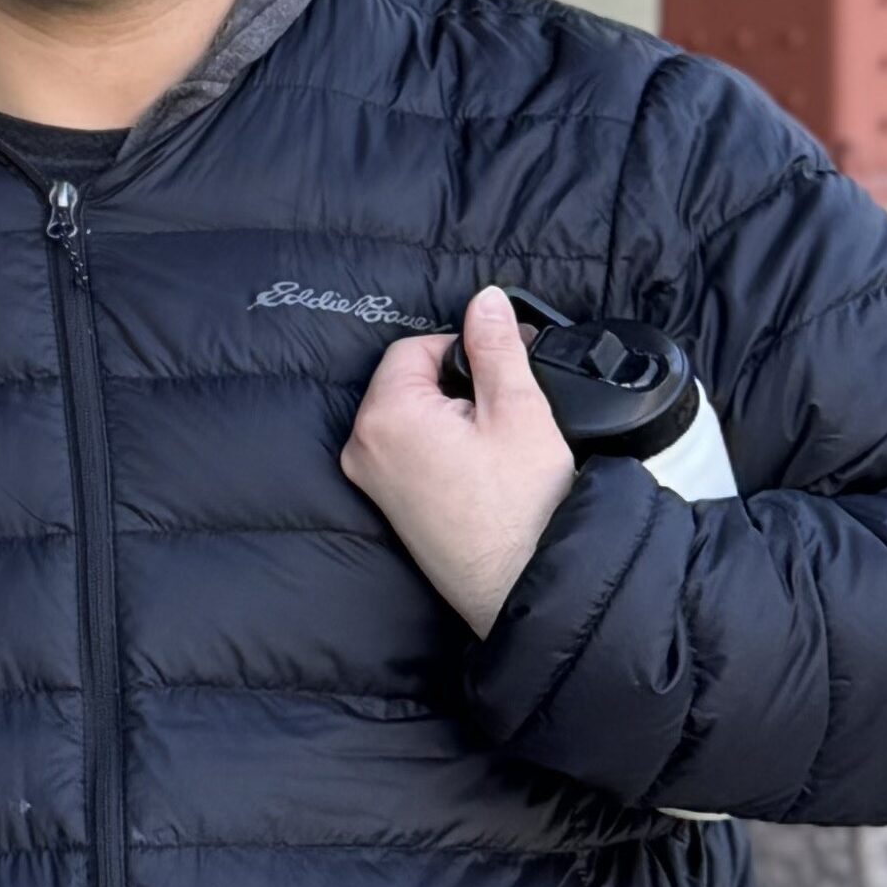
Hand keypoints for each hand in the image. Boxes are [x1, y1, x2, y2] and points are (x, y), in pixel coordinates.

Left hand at [342, 284, 578, 636]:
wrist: (523, 585)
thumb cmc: (522, 509)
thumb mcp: (518, 410)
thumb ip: (496, 348)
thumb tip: (485, 301)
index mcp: (384, 416)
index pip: (413, 348)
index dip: (465, 349)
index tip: (503, 367)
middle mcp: (363, 447)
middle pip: (408, 381)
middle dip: (458, 384)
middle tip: (505, 410)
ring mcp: (371, 480)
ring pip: (411, 416)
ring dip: (453, 415)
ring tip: (495, 445)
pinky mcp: (389, 503)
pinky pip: (410, 451)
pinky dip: (443, 445)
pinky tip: (481, 467)